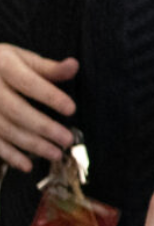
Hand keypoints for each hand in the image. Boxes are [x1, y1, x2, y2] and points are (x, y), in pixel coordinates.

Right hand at [0, 43, 76, 171]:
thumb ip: (49, 68)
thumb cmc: (3, 65)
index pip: (29, 84)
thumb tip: (74, 65)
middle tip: (67, 140)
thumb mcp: (24, 59)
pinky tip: (27, 165)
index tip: (71, 109)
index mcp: (4, 66)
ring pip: (6, 129)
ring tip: (55, 154)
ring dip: (32, 145)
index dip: (50, 97)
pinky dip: (10, 156)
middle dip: (44, 127)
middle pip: (17, 111)